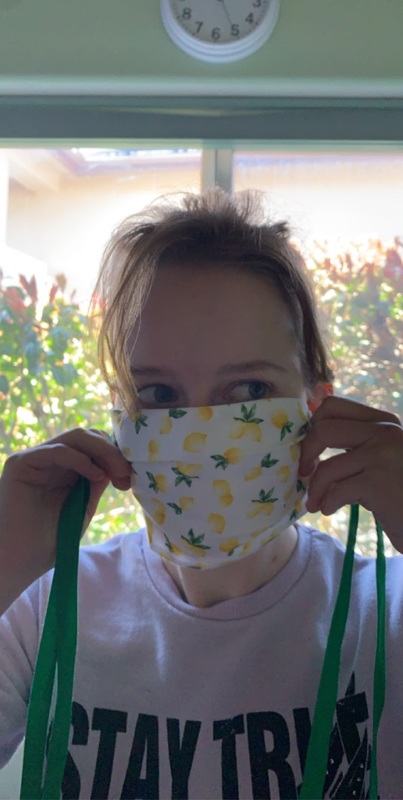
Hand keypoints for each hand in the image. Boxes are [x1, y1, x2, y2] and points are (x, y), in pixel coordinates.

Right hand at [0, 428, 131, 611]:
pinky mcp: (21, 463)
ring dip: (102, 450)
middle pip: (86, 437)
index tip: (130, 476)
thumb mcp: (82, 508)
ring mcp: (34, 459)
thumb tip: (117, 463)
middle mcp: (48, 460)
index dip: (114, 454)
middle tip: (127, 472)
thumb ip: (96, 483)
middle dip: (112, 451)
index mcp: (63, 469)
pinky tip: (95, 475)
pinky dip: (80, 459)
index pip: (92, 446)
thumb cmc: (48, 543)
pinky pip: (57, 450)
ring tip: (118, 471)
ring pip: (75, 437)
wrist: (18, 562)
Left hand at [298, 396, 402, 551]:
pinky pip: (335, 491)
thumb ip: (356, 444)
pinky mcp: (377, 483)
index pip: (333, 405)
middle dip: (306, 453)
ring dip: (315, 489)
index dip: (313, 425)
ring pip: (326, 467)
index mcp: (384, 422)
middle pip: (323, 430)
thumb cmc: (400, 491)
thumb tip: (310, 442)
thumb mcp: (382, 457)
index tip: (311, 447)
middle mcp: (385, 432)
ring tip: (316, 503)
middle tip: (304, 472)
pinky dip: (327, 503)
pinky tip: (329, 510)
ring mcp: (381, 456)